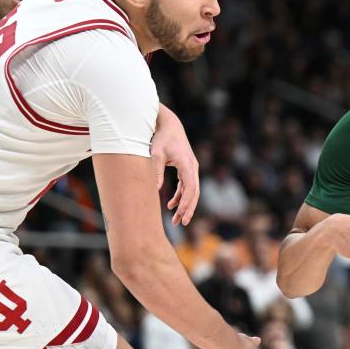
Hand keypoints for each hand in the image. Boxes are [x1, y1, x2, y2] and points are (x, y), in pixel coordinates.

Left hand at [151, 104, 198, 225]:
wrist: (169, 125)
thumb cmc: (162, 138)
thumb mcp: (156, 154)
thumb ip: (156, 171)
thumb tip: (155, 190)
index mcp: (188, 165)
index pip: (191, 189)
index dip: (186, 203)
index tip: (179, 214)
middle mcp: (193, 168)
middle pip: (194, 193)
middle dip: (188, 209)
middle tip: (182, 223)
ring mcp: (191, 169)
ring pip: (192, 191)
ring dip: (185, 205)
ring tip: (176, 220)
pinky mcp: (187, 169)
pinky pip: (187, 187)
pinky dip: (180, 197)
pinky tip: (171, 205)